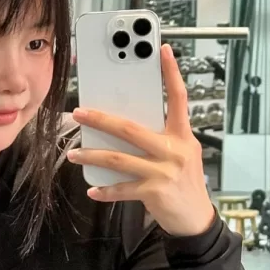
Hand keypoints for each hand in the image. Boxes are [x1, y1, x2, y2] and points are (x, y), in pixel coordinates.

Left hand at [67, 45, 215, 237]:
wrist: (195, 219)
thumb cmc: (184, 183)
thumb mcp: (180, 154)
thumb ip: (159, 139)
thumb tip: (123, 127)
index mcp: (182, 136)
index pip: (178, 98)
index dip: (171, 73)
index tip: (162, 50)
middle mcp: (174, 150)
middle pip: (130, 128)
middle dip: (101, 119)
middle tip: (79, 112)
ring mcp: (163, 172)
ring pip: (119, 159)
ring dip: (92, 156)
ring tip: (74, 154)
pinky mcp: (154, 192)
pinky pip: (122, 189)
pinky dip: (105, 190)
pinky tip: (92, 190)